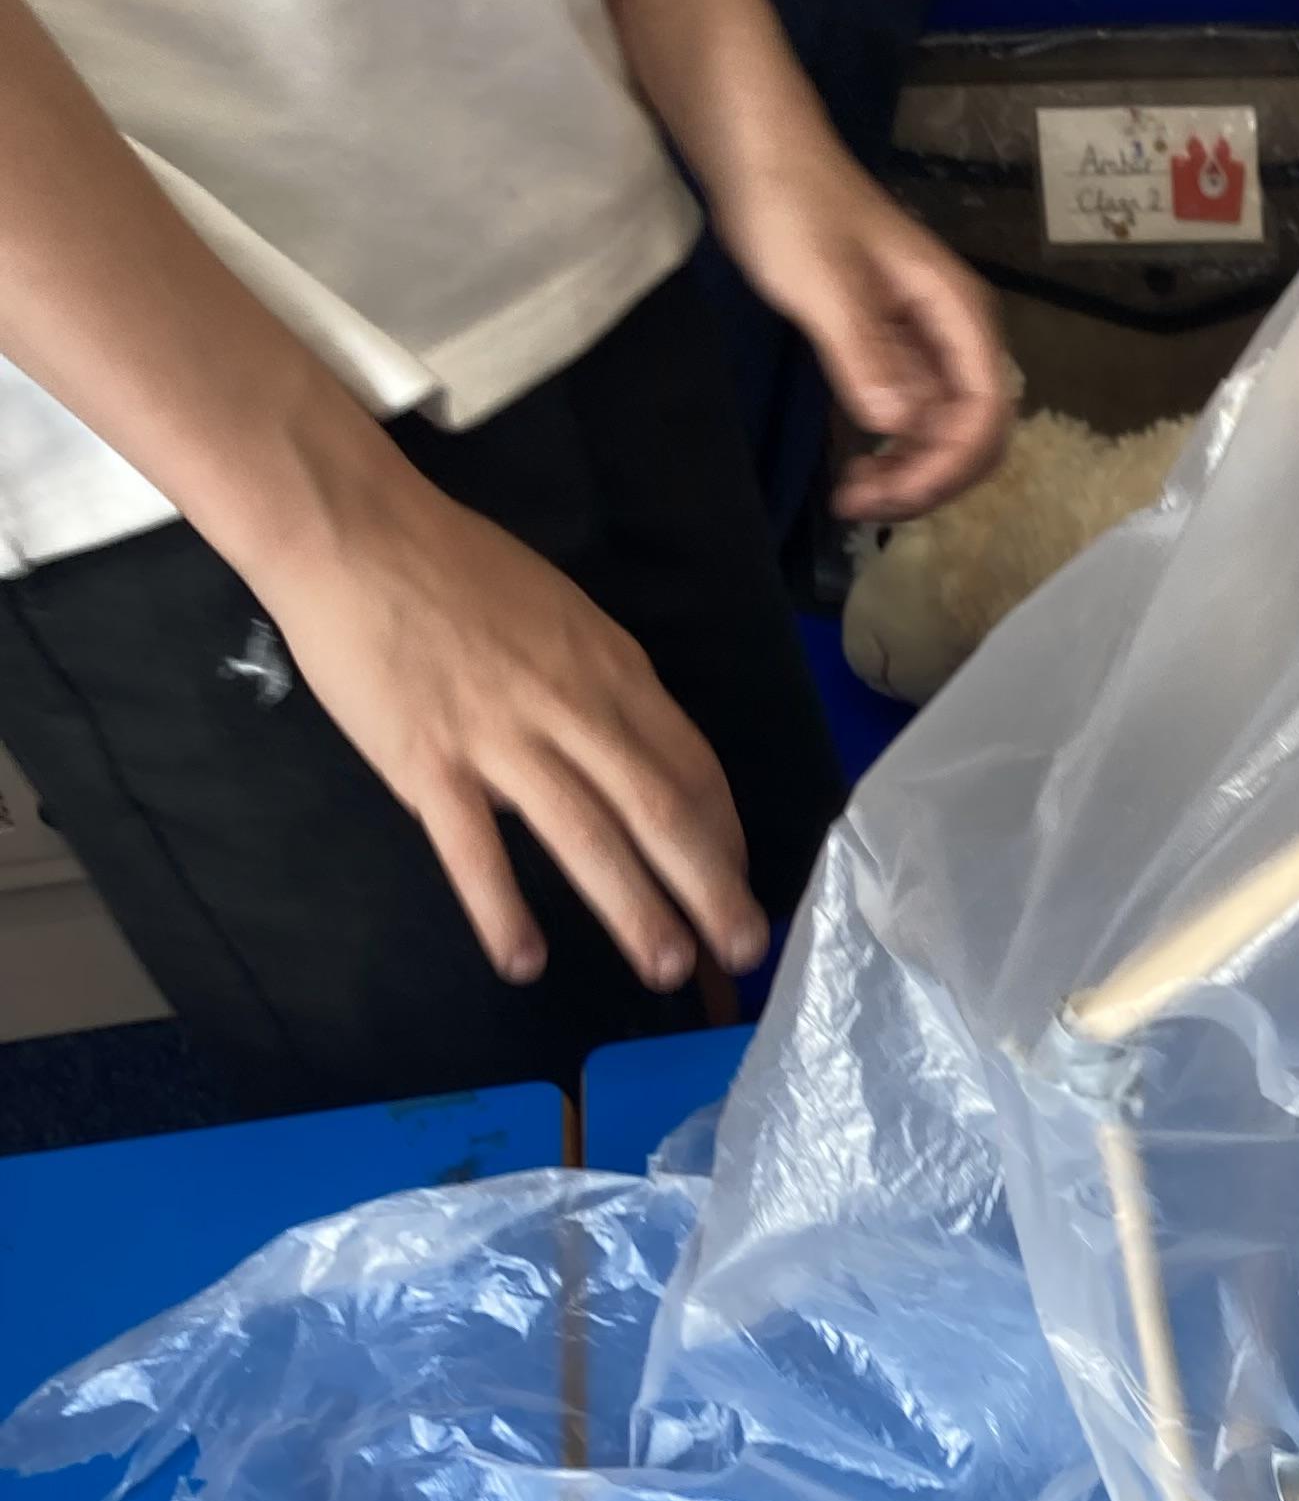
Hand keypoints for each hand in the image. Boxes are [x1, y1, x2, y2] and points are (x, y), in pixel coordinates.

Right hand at [258, 453, 766, 993]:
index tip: (739, 884)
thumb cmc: (457, 571)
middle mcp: (573, 707)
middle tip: (743, 953)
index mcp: (613, 669)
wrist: (354, 531)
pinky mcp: (427, 761)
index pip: (692, 766)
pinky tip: (524, 962)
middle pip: (661, 810)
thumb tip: (630, 756)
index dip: (724, 835)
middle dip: (711, 887)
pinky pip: (474, 848)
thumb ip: (601, 688)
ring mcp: (501, 737)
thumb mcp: (563, 618)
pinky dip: (502, 909)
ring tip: (667, 969)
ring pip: (587, 836)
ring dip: (634, 909)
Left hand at [714, 150, 1010, 523]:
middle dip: (929, 479)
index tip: (890, 495)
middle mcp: (951, 333)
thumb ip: (866, 353)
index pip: (985, 410)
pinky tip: (849, 467)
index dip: (948, 465)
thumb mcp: (824, 282)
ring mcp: (920, 342)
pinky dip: (886, 452)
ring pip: (940, 432)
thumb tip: (900, 426)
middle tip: (860, 505)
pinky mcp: (886, 348)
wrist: (758, 155)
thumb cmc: (792, 207)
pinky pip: (906, 417)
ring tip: (849, 496)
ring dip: (907, 474)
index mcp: (955, 312)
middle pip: (972, 431)